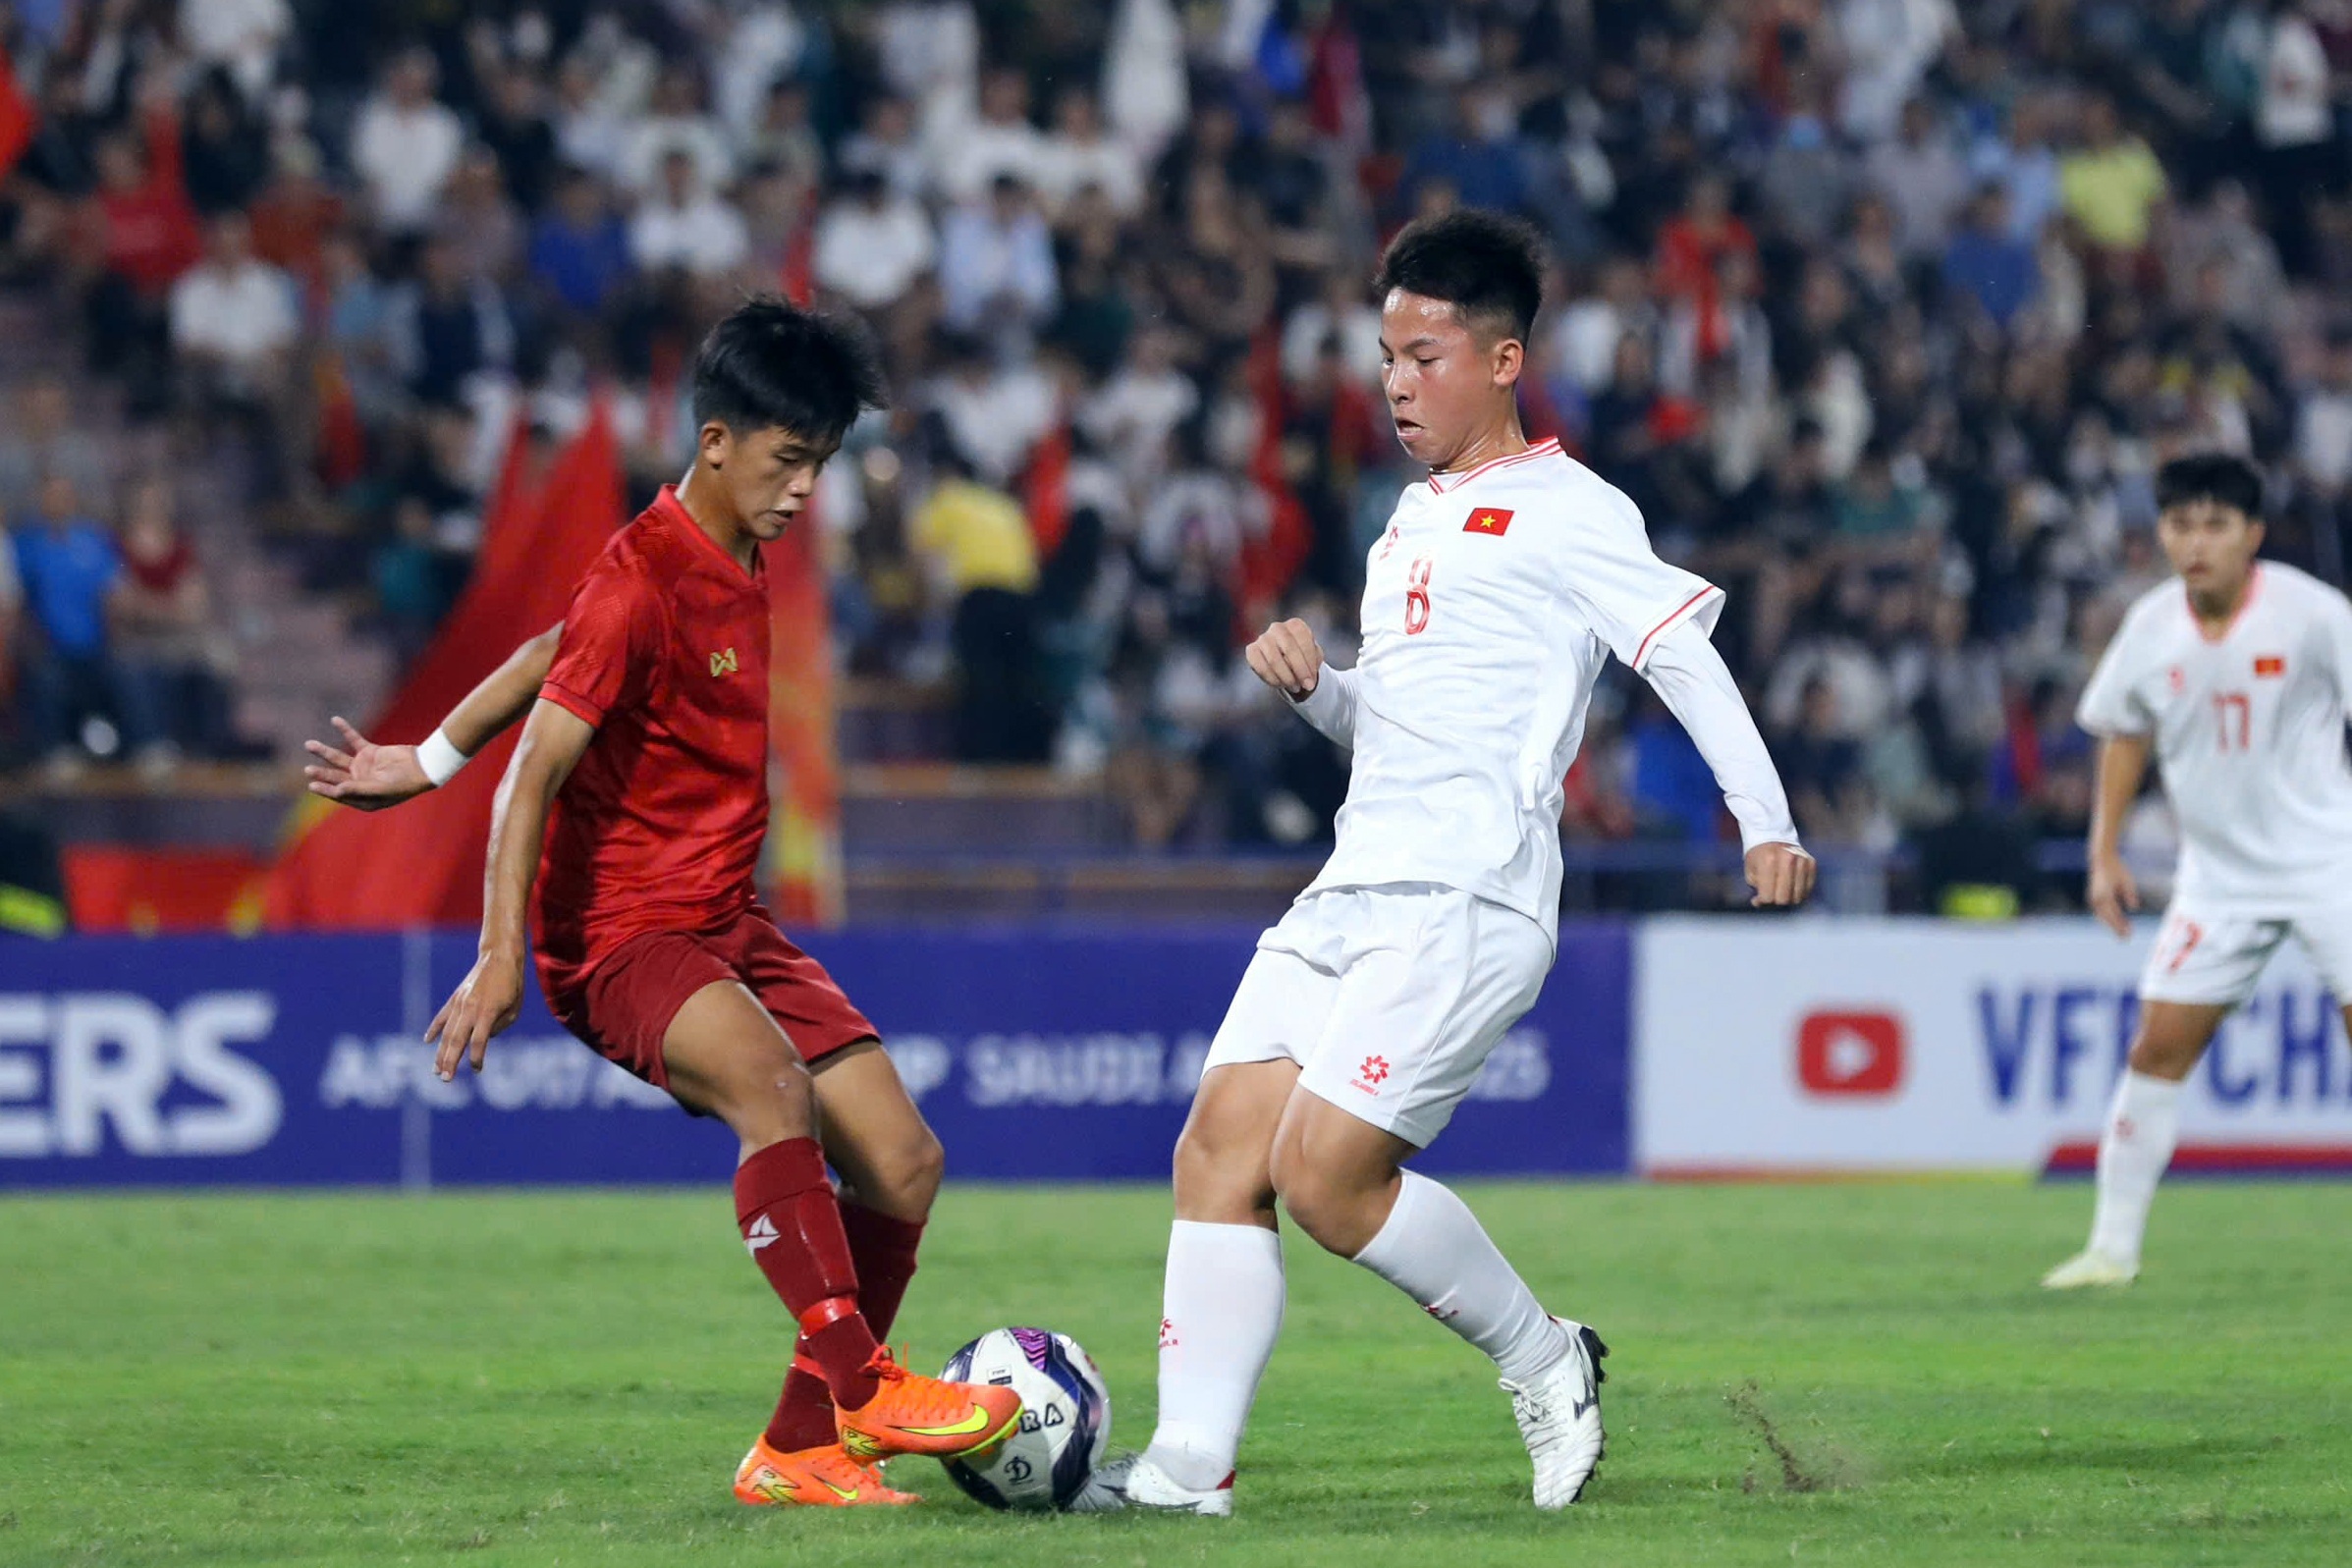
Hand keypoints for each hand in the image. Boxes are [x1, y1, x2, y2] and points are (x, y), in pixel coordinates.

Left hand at [304, 717, 433, 810]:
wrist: (423, 766)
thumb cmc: (403, 784)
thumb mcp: (379, 789)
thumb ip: (357, 789)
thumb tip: (336, 790)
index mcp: (362, 797)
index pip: (339, 793)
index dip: (325, 790)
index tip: (311, 785)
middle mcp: (360, 783)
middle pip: (335, 776)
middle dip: (322, 773)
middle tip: (307, 770)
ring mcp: (364, 766)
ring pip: (339, 758)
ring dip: (324, 751)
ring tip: (309, 745)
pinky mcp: (371, 752)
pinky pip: (354, 739)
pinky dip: (345, 730)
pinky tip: (335, 720)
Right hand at [426, 949, 524, 1080]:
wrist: (498, 957)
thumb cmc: (512, 985)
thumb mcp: (514, 1009)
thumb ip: (499, 1026)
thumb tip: (484, 1038)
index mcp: (487, 1012)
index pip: (479, 1041)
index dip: (476, 1058)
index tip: (477, 1070)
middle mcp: (470, 1009)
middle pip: (457, 1040)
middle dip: (450, 1062)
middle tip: (445, 1079)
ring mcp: (460, 1003)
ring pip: (446, 1032)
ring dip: (440, 1052)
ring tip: (436, 1070)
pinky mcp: (455, 998)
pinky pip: (442, 1017)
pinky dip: (434, 1029)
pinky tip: (427, 1042)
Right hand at [1244, 618, 1323, 698]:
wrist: (1286, 661)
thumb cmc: (1302, 658)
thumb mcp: (1313, 658)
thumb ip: (1313, 663)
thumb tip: (1307, 676)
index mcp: (1296, 625)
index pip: (1304, 641)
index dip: (1309, 662)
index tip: (1312, 680)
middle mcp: (1278, 628)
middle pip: (1289, 648)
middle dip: (1299, 670)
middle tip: (1307, 686)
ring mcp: (1263, 638)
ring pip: (1274, 659)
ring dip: (1286, 677)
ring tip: (1294, 687)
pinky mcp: (1251, 650)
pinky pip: (1260, 666)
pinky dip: (1271, 679)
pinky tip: (1280, 685)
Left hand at [1745, 842, 1815, 907]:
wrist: (1772, 837)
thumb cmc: (1758, 857)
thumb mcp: (1750, 872)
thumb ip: (1756, 889)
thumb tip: (1760, 904)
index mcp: (1769, 862)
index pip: (1768, 896)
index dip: (1763, 900)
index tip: (1761, 897)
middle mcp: (1788, 860)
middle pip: (1785, 899)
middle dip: (1776, 900)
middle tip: (1772, 894)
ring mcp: (1802, 861)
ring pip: (1798, 897)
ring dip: (1789, 897)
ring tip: (1782, 890)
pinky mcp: (1812, 863)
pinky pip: (1808, 889)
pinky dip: (1800, 891)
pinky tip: (1792, 886)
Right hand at [2088, 851, 2139, 938]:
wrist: (2101, 860)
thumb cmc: (2117, 869)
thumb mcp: (2127, 881)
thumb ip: (2130, 895)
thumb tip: (2134, 908)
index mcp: (2105, 895)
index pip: (2114, 914)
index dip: (2121, 925)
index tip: (2129, 933)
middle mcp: (2097, 899)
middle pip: (2107, 918)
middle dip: (2116, 929)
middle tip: (2126, 939)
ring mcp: (2093, 898)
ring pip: (2102, 917)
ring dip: (2111, 925)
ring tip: (2121, 933)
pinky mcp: (2093, 898)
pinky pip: (2099, 913)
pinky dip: (2107, 920)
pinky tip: (2114, 924)